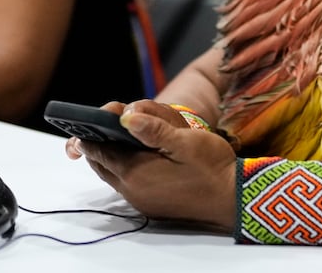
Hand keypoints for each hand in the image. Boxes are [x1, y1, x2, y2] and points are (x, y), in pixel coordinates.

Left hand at [69, 100, 235, 229]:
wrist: (232, 199)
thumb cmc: (211, 166)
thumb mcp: (186, 141)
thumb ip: (154, 129)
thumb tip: (124, 116)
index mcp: (135, 172)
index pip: (98, 149)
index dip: (90, 131)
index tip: (89, 116)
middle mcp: (132, 189)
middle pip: (101, 162)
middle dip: (99, 141)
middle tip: (104, 122)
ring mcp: (141, 199)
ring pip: (113, 173)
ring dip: (113, 154)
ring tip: (122, 134)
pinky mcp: (151, 204)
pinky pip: (127, 182)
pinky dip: (125, 166)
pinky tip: (141, 153)